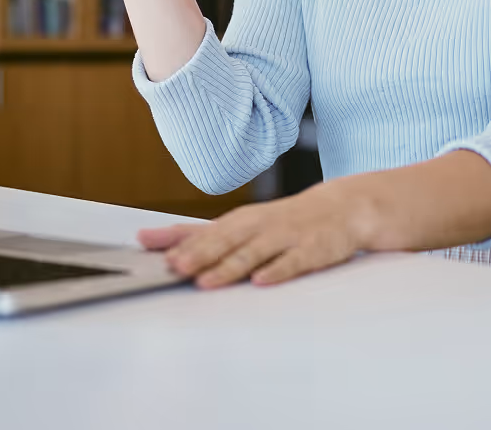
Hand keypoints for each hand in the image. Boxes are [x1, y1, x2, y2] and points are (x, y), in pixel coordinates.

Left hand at [138, 181, 371, 288]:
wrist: (342, 207)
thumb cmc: (283, 220)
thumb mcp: (241, 223)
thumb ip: (199, 233)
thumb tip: (150, 239)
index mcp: (242, 220)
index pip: (205, 230)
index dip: (178, 240)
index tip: (149, 249)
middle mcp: (260, 226)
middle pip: (226, 240)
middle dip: (199, 253)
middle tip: (173, 267)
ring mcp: (286, 237)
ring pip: (254, 252)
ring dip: (230, 266)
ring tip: (207, 280)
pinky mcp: (312, 250)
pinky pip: (293, 262)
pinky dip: (277, 270)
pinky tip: (261, 281)